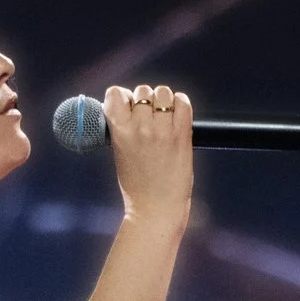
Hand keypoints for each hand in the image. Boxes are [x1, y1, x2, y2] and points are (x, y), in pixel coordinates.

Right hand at [104, 84, 192, 223]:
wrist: (155, 209)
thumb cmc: (136, 185)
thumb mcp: (119, 152)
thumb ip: (123, 127)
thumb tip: (130, 106)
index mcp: (119, 131)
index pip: (116, 93)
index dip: (122, 97)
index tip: (126, 107)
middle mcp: (140, 127)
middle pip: (143, 91)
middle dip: (145, 101)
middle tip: (148, 117)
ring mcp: (162, 130)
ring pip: (163, 93)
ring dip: (163, 101)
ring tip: (164, 116)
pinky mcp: (182, 135)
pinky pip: (183, 103)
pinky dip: (181, 104)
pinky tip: (177, 115)